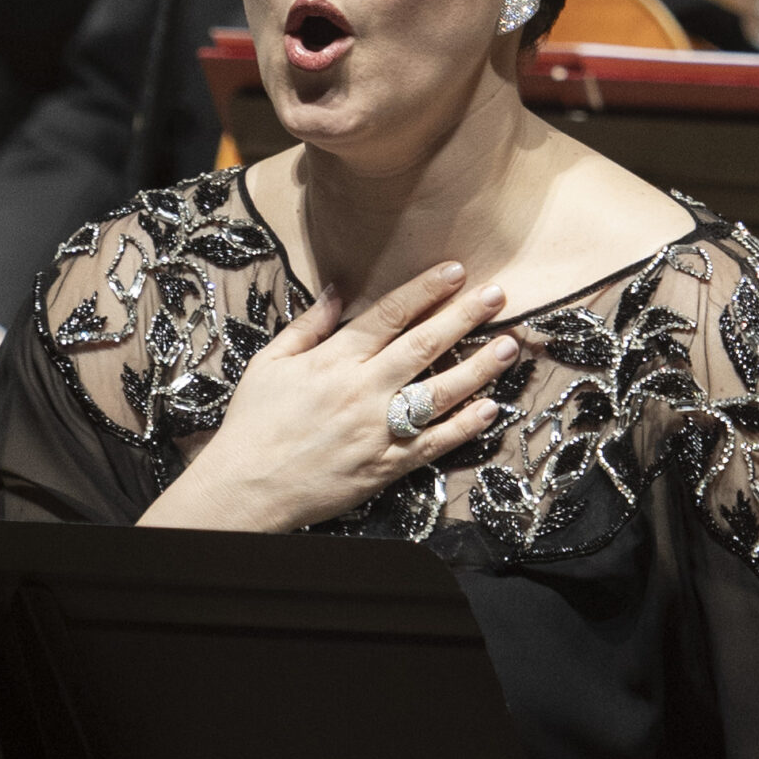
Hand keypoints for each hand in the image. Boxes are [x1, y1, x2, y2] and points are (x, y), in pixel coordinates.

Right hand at [154, 261, 519, 534]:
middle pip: (424, 346)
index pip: (389, 315)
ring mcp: (378, 430)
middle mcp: (363, 391)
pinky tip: (491, 408)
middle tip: (498, 294)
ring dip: (479, 367)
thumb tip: (338, 289)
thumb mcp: (271, 363)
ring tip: (509, 345)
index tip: (456, 270)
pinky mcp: (387, 465)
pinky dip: (465, 426)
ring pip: (440, 393)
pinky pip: (435, 443)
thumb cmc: (254, 423)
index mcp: (335, 361)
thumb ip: (308, 325)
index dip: (425, 290)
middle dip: (464, 317)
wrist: (248, 488)